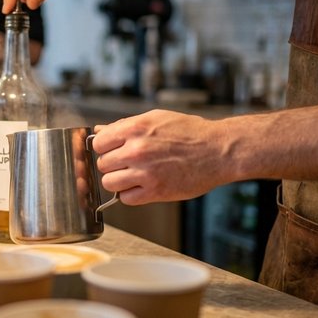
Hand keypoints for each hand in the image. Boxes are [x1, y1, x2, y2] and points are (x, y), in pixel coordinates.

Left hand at [91, 110, 237, 204]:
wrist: (218, 151)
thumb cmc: (190, 133)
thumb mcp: (156, 119)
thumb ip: (125, 125)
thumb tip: (100, 130)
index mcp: (136, 129)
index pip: (98, 142)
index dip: (104, 147)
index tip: (112, 150)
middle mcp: (137, 150)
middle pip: (102, 163)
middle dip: (112, 164)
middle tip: (126, 163)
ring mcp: (145, 172)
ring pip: (109, 182)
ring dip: (118, 181)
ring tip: (132, 176)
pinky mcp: (156, 191)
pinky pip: (126, 199)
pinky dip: (130, 194)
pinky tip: (141, 186)